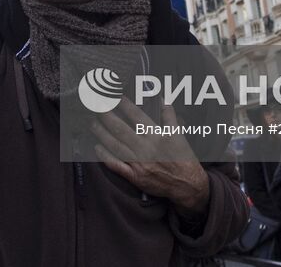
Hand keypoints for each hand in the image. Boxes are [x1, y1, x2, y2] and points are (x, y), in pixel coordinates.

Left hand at [91, 100, 209, 219]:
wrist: (187, 184)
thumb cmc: (183, 158)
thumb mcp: (179, 134)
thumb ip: (169, 115)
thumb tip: (163, 98)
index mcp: (157, 136)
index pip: (136, 116)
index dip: (124, 105)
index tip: (114, 96)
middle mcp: (146, 148)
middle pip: (121, 129)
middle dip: (107, 116)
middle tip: (96, 106)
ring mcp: (139, 163)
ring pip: (115, 145)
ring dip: (102, 133)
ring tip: (93, 123)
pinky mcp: (135, 176)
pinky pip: (116, 166)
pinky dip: (105, 157)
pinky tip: (97, 148)